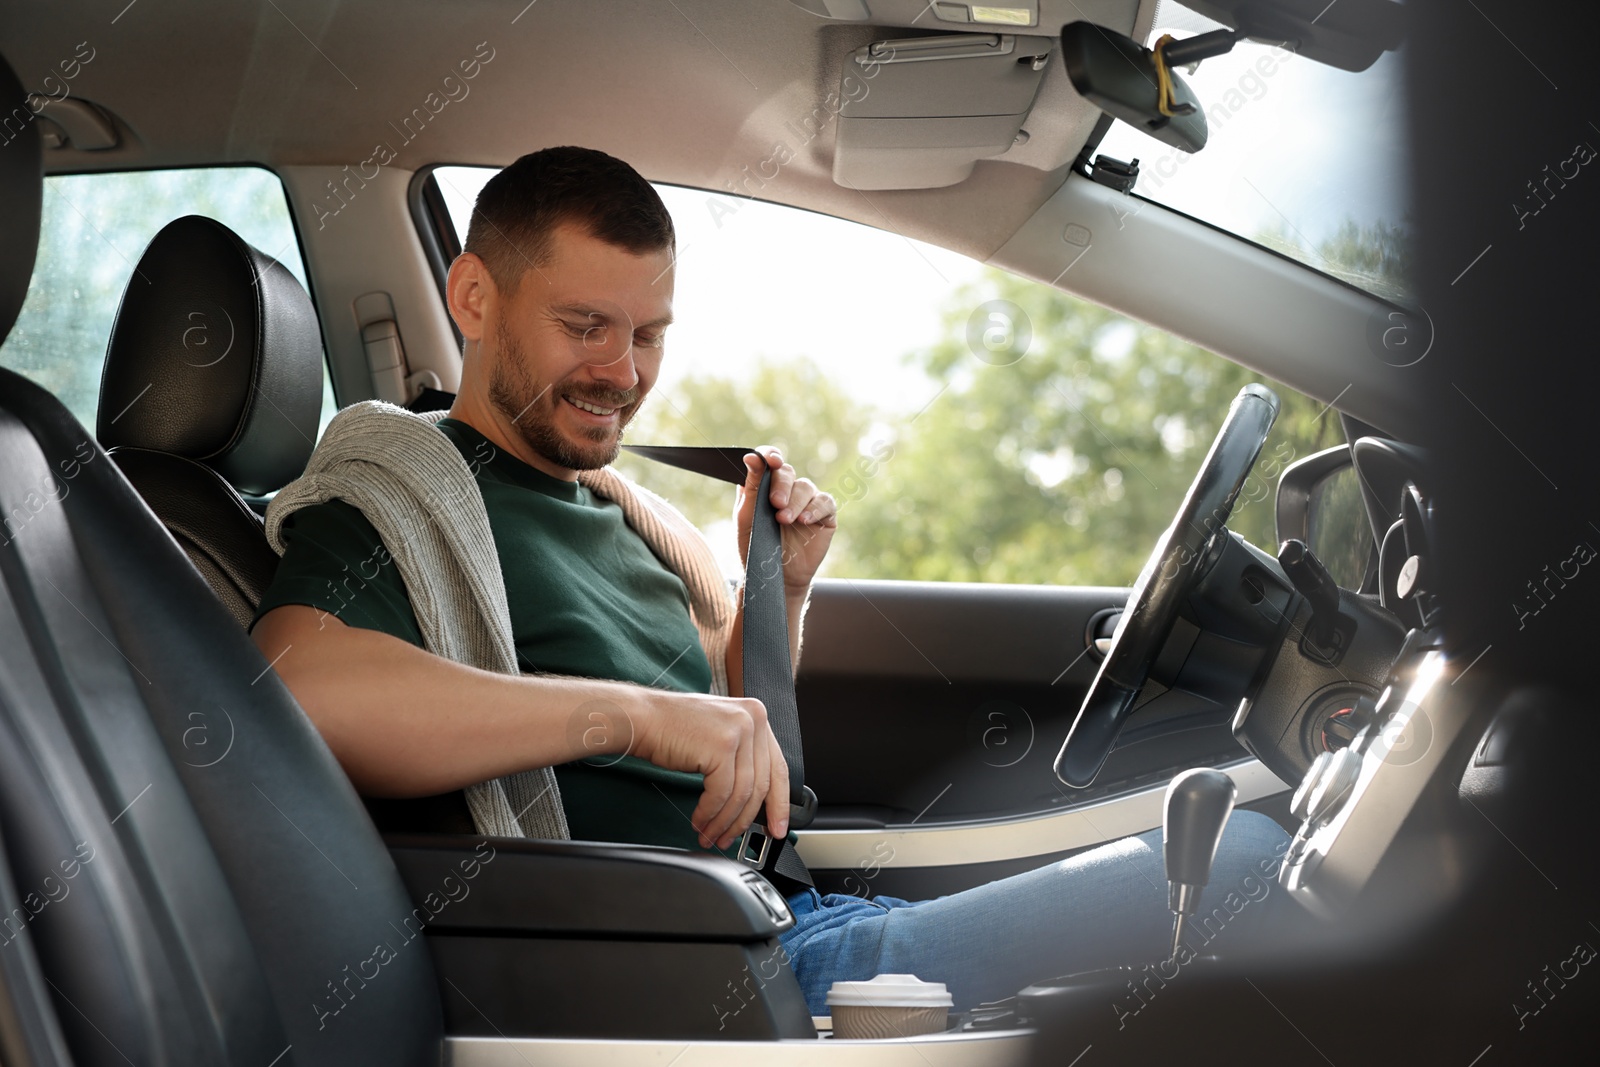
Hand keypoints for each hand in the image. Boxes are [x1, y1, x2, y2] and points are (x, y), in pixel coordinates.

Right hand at [630, 689, 790, 848]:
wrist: (641, 717)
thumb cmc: (673, 728)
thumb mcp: (720, 735)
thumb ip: (743, 758)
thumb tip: (756, 801)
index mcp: (757, 715)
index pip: (778, 767)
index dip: (779, 804)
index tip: (776, 827)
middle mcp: (753, 719)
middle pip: (761, 785)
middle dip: (746, 820)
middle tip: (734, 839)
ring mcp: (738, 731)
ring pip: (741, 794)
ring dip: (724, 822)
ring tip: (711, 834)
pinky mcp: (721, 746)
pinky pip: (721, 794)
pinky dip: (709, 814)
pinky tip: (699, 821)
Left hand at [735, 448, 837, 592]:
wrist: (774, 577)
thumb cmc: (756, 546)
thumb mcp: (747, 517)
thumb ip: (751, 487)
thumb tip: (751, 456)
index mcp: (765, 486)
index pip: (769, 460)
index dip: (770, 455)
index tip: (771, 460)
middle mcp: (787, 490)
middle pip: (787, 472)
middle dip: (782, 486)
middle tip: (775, 504)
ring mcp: (807, 502)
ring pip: (806, 487)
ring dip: (796, 502)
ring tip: (785, 520)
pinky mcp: (825, 515)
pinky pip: (825, 502)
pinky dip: (815, 509)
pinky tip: (805, 520)